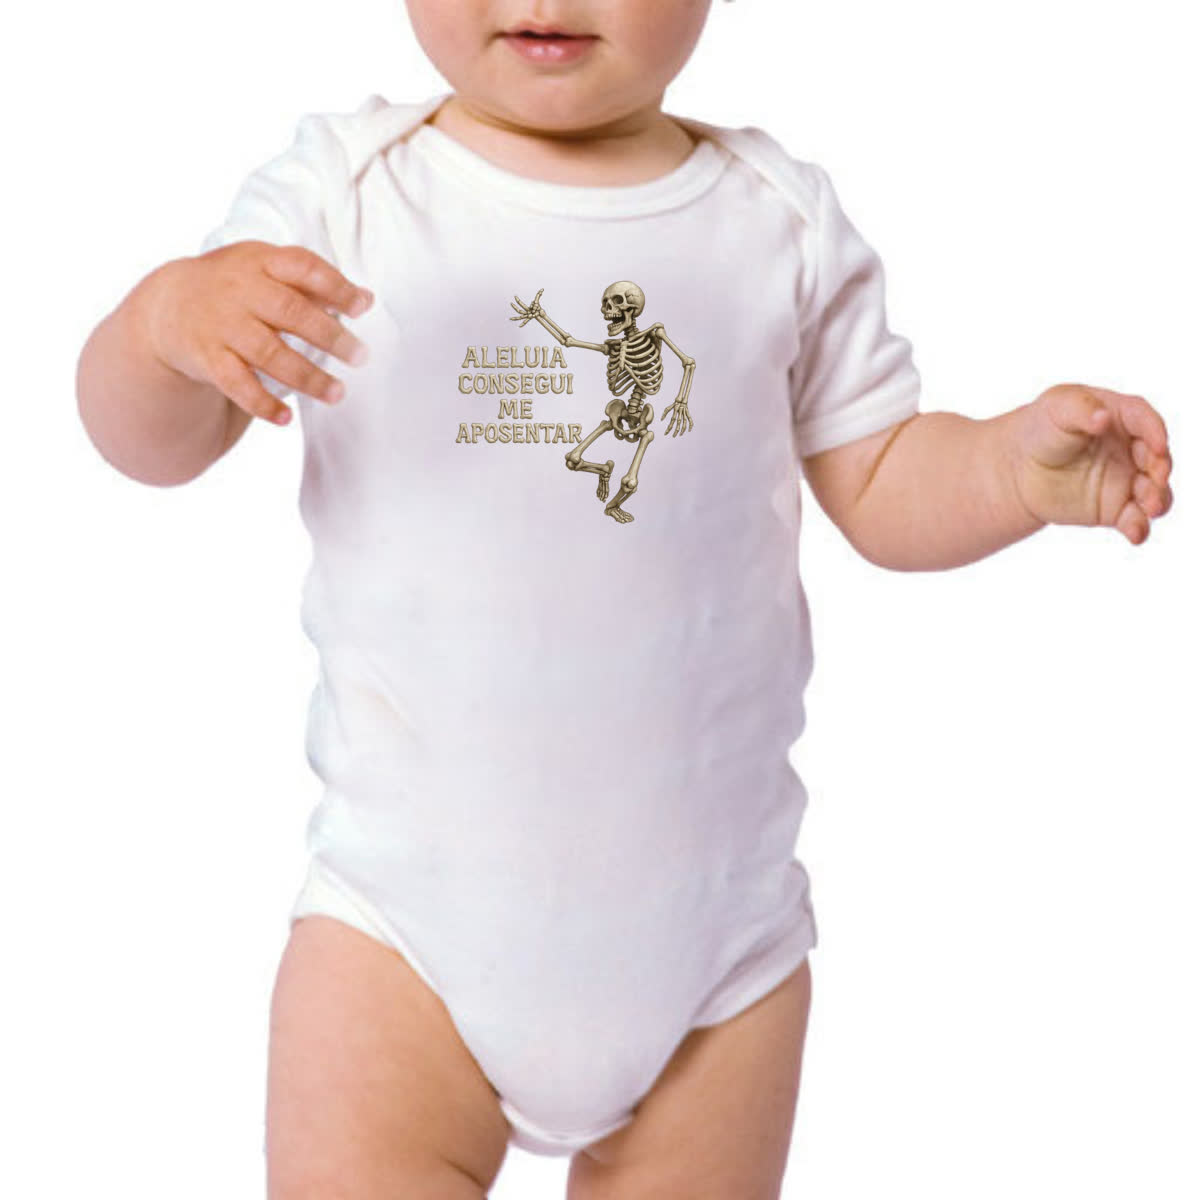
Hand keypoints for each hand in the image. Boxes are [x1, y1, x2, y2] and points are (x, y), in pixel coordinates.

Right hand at [146, 242, 373, 426]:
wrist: (169, 307)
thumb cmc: (236, 287)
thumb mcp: (267, 270)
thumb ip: (313, 283)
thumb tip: (367, 299)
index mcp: (261, 262)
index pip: (302, 267)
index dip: (335, 286)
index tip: (363, 307)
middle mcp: (239, 291)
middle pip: (290, 312)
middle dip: (329, 336)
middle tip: (360, 357)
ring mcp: (222, 326)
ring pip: (268, 353)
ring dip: (307, 377)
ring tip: (338, 393)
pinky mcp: (207, 359)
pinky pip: (237, 384)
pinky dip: (262, 403)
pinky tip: (286, 417)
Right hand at [510, 288, 544, 325]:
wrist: (540, 313)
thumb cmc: (538, 307)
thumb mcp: (538, 300)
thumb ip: (539, 294)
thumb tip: (542, 289)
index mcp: (527, 308)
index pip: (521, 304)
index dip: (518, 300)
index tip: (515, 296)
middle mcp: (525, 312)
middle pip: (519, 310)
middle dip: (514, 307)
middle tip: (510, 303)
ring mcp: (527, 316)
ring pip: (519, 317)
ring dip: (515, 318)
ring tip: (510, 318)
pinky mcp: (530, 318)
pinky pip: (525, 322)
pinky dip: (522, 324)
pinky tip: (519, 326)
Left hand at [660, 399, 693, 436]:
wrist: (682, 398)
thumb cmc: (674, 403)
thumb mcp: (668, 408)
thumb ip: (665, 413)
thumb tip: (661, 420)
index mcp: (675, 412)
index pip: (671, 422)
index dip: (668, 428)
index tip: (665, 433)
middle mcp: (680, 413)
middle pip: (678, 424)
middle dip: (675, 431)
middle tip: (673, 436)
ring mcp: (685, 413)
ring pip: (684, 423)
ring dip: (682, 430)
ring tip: (680, 435)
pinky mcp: (688, 413)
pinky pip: (690, 420)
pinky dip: (691, 425)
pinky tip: (689, 430)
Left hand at [1010, 383, 1172, 543]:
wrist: (1021, 468)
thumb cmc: (1043, 428)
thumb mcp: (1057, 407)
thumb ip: (1080, 408)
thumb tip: (1102, 417)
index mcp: (1124, 418)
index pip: (1146, 422)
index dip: (1156, 433)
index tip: (1158, 446)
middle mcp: (1133, 450)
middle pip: (1157, 460)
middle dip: (1161, 470)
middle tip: (1156, 479)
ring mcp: (1127, 481)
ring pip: (1154, 493)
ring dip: (1157, 500)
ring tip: (1150, 508)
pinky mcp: (1116, 510)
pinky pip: (1134, 521)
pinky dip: (1139, 528)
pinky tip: (1135, 534)